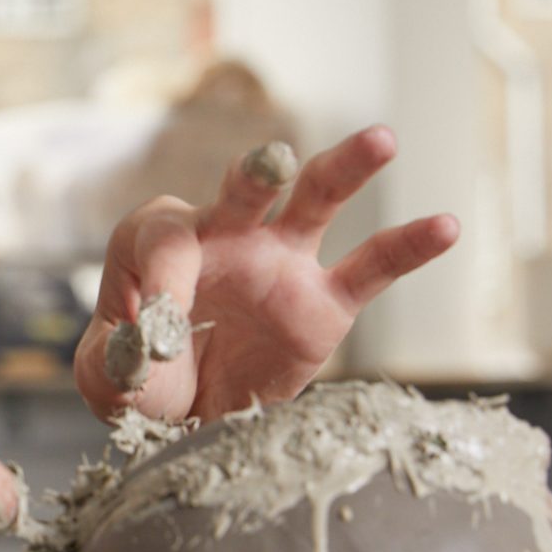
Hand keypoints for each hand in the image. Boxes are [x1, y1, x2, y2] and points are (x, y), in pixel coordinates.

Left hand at [73, 126, 458, 422]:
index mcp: (156, 245)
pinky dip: (407, 247)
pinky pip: (371, 268)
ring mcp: (279, 260)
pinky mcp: (325, 300)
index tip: (158, 335)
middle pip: (240, 191)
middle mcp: (223, 235)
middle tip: (271, 160)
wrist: (184, 412)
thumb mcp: (105, 376)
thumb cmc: (136, 378)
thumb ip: (112, 362)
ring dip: (343, 170)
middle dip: (255, 175)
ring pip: (314, 203)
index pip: (163, 242)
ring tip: (382, 139)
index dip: (162, 280)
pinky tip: (445, 225)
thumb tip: (141, 347)